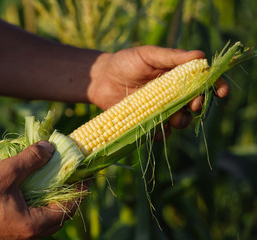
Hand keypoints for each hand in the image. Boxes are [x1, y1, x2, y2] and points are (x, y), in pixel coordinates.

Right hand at [0, 141, 80, 239]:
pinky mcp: (5, 229)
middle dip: (66, 193)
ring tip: (52, 175)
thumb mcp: (6, 172)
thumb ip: (31, 159)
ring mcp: (15, 233)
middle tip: (69, 174)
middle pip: (57, 214)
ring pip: (42, 214)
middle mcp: (26, 235)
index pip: (67, 209)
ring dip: (49, 195)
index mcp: (32, 225)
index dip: (79, 190)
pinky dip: (35, 199)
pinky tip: (30, 183)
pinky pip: (28, 214)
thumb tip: (51, 148)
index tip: (85, 174)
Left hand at [89, 45, 228, 136]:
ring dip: (182, 121)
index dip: (215, 85)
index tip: (221, 91)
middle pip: (195, 103)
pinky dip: (161, 133)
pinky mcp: (147, 122)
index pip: (202, 81)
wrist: (101, 79)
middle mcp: (172, 94)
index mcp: (176, 75)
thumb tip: (201, 56)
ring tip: (173, 117)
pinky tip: (155, 128)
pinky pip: (161, 133)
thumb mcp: (147, 55)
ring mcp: (160, 110)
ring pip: (180, 121)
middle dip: (198, 105)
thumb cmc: (125, 62)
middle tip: (193, 104)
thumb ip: (171, 57)